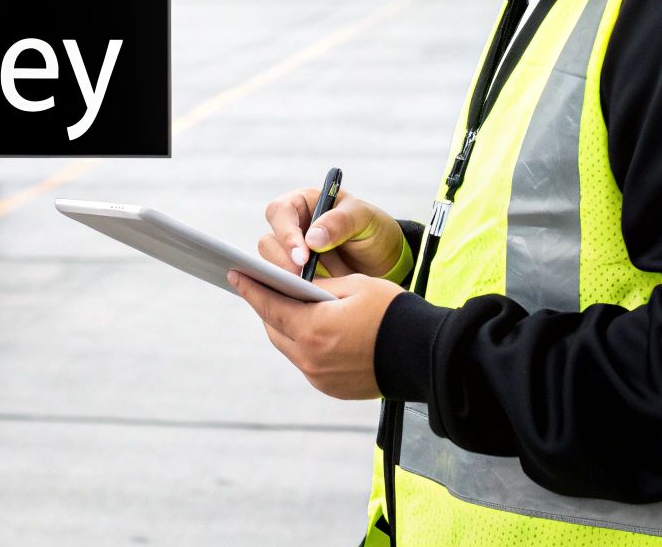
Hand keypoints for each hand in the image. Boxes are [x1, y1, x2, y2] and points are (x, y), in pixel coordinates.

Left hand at [227, 270, 403, 398]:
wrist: (426, 355)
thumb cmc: (394, 314)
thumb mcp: (354, 286)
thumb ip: (316, 287)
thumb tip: (293, 286)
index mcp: (313, 329)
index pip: (270, 305)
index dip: (251, 288)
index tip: (235, 274)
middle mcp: (310, 358)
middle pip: (275, 328)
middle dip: (268, 307)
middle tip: (262, 287)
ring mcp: (319, 377)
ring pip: (288, 347)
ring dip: (285, 327)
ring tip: (286, 307)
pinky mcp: (330, 388)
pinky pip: (306, 362)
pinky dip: (304, 344)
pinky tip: (311, 331)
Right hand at [259, 188, 404, 277]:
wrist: (384, 260)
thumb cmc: (372, 229)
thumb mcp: (364, 218)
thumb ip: (340, 222)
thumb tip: (312, 239)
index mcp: (303, 203)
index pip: (280, 212)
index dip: (286, 233)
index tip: (302, 256)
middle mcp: (291, 227)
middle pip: (269, 242)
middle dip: (282, 262)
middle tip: (302, 279)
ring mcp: (291, 253)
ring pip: (272, 265)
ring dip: (287, 278)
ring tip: (310, 290)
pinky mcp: (296, 276)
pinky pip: (283, 284)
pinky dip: (292, 291)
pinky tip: (310, 297)